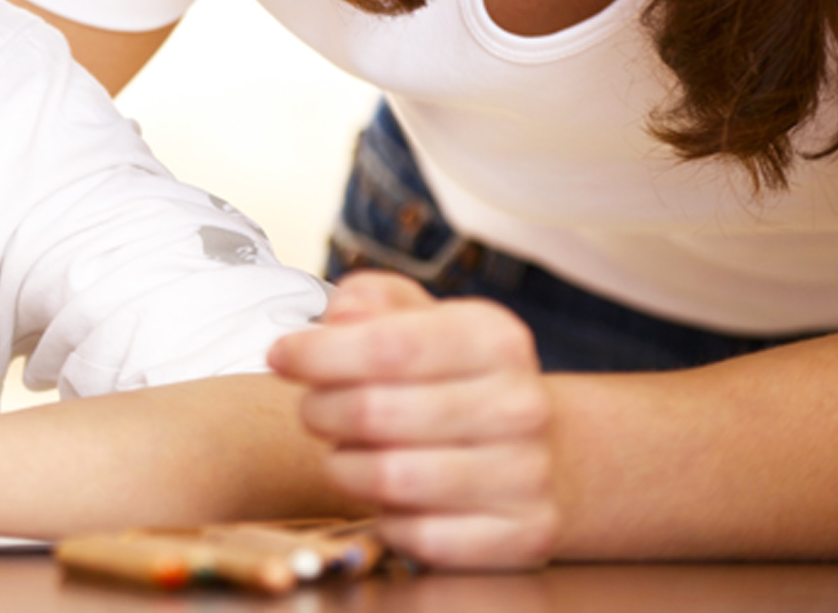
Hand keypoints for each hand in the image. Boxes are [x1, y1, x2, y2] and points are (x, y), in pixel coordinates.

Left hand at [268, 271, 558, 568]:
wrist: (555, 453)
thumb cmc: (459, 379)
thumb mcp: (424, 319)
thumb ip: (373, 300)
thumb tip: (340, 316)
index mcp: (493, 338)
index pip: (388, 345)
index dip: (318, 353)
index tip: (281, 356)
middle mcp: (518, 406)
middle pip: (376, 412)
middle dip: (321, 410)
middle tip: (314, 409)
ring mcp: (526, 477)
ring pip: (391, 479)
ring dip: (344, 466)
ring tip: (345, 450)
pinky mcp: (520, 535)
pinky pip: (419, 536)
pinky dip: (385, 518)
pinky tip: (387, 496)